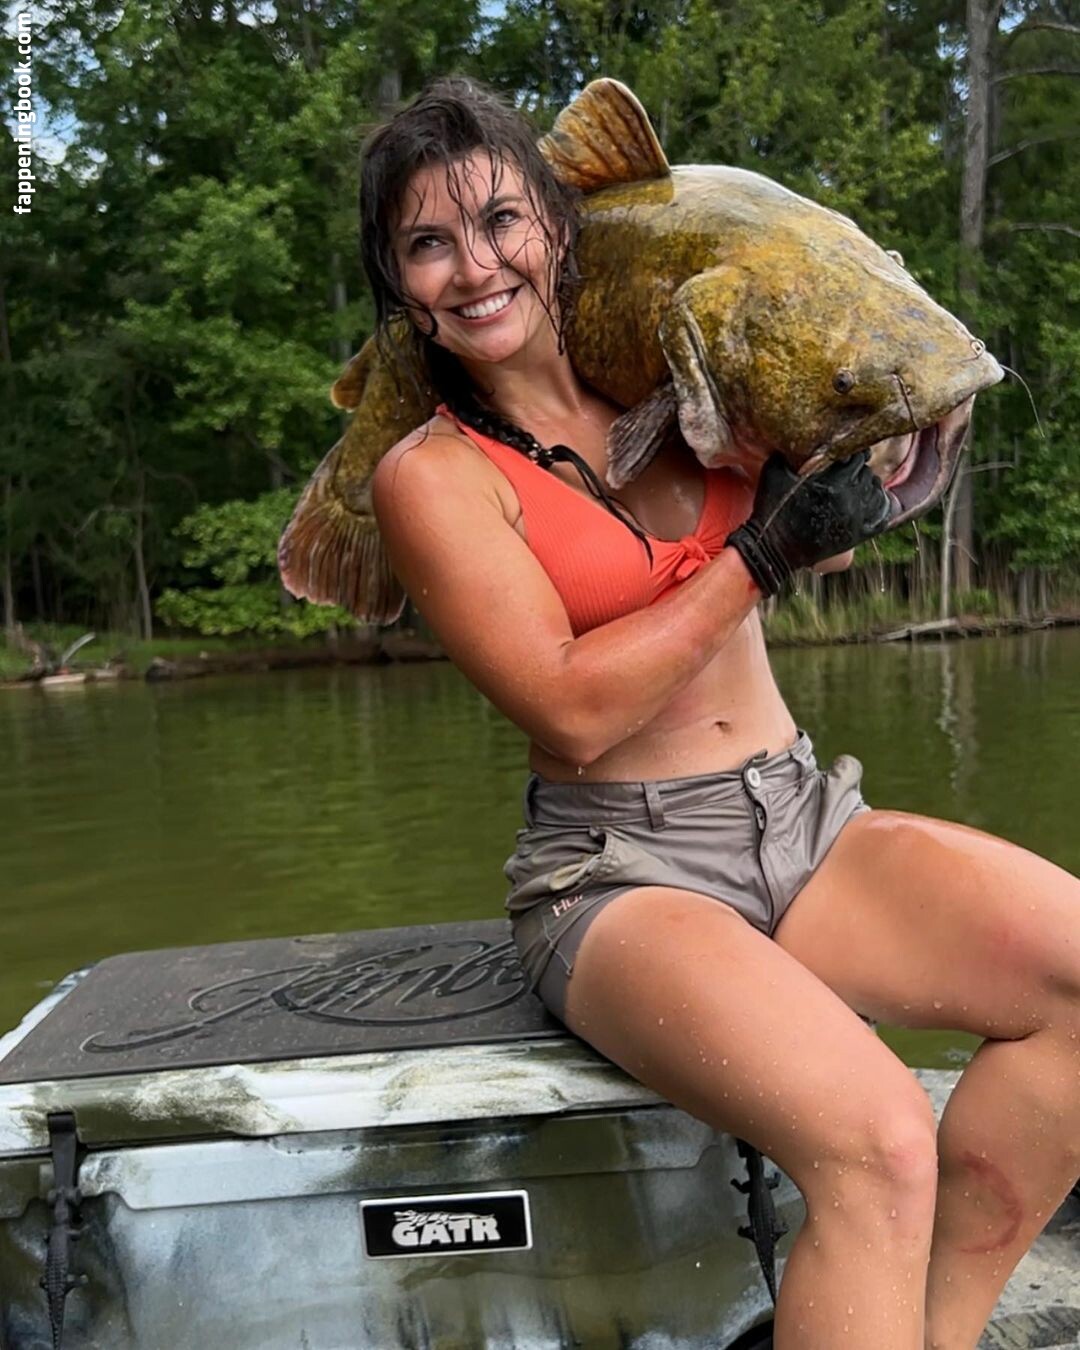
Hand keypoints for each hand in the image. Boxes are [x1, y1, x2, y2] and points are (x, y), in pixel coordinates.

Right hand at [726, 451, 891, 596]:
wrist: (775, 548)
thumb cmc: (772, 509)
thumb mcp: (773, 473)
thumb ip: (786, 451)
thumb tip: (793, 435)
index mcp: (833, 482)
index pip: (859, 458)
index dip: (854, 455)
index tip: (846, 457)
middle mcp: (849, 499)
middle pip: (868, 474)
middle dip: (859, 471)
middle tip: (848, 472)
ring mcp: (856, 518)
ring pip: (876, 492)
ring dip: (868, 486)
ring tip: (855, 487)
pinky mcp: (858, 535)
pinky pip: (882, 515)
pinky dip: (879, 505)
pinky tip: (868, 502)